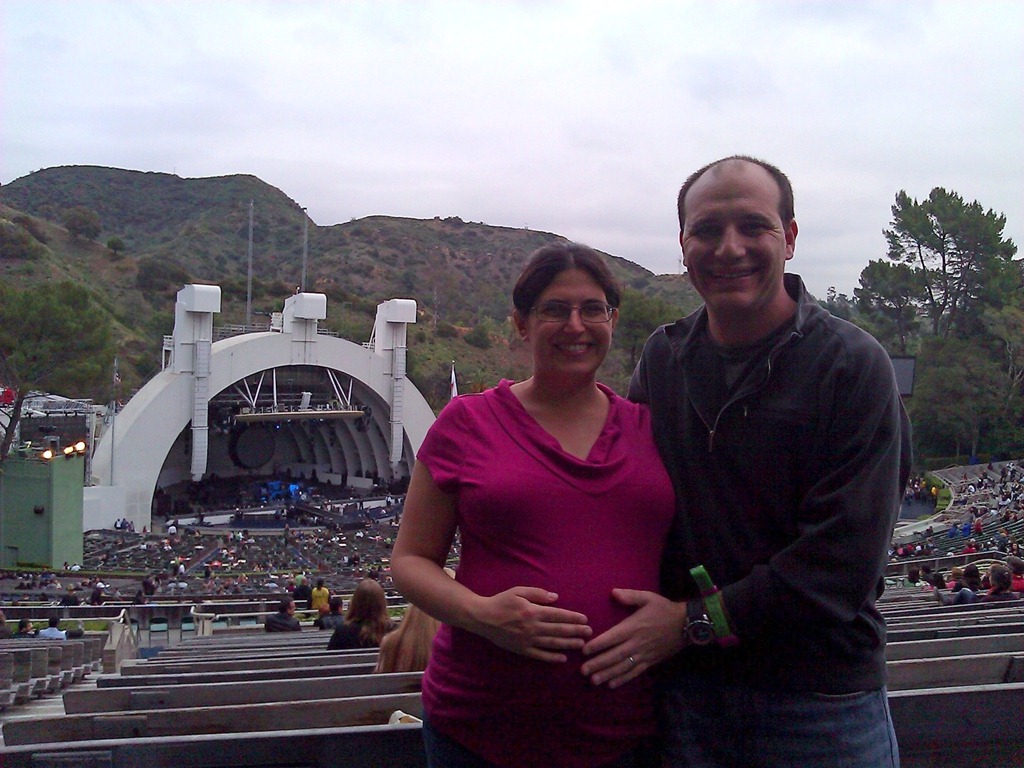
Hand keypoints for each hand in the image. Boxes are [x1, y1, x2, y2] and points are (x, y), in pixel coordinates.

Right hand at [470, 586, 591, 661]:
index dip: (573, 617)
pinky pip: (540, 655)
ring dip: (568, 644)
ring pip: (552, 643)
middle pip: (558, 630)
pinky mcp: (521, 650)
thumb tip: (556, 597)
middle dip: (576, 631)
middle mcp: (532, 627)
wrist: (482, 618)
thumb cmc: (500, 602)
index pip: (558, 615)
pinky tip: (563, 658)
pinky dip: (552, 657)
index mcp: (532, 611)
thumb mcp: (518, 591)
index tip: (585, 619)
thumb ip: (537, 594)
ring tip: (581, 644)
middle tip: (589, 632)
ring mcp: (527, 640)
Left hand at [580, 589, 686, 687]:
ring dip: (607, 674)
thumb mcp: (648, 597)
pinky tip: (612, 684)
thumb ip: (630, 596)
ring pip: (623, 666)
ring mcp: (644, 654)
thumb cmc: (664, 609)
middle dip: (598, 663)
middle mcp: (637, 643)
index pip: (612, 637)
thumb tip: (613, 592)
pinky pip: (635, 672)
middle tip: (583, 670)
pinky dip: (623, 679)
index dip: (597, 644)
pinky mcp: (651, 661)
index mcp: (633, 627)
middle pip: (614, 655)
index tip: (584, 650)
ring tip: (594, 680)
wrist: (686, 624)